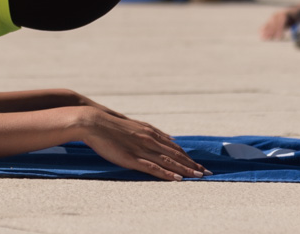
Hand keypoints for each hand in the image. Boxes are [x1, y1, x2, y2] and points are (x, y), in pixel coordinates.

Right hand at [77, 107, 209, 180]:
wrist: (92, 121)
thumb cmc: (108, 123)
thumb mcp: (131, 124)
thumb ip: (147, 131)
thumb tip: (163, 136)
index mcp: (149, 132)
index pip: (173, 146)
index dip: (187, 156)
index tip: (199, 164)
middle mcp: (149, 139)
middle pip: (176, 154)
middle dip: (192, 164)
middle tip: (207, 172)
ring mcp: (142, 148)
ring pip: (169, 160)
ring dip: (185, 169)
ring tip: (198, 177)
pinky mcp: (132, 157)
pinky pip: (153, 167)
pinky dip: (167, 173)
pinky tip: (177, 179)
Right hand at [259, 5, 299, 40]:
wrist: (293, 12)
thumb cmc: (296, 18)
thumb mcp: (298, 21)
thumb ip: (296, 26)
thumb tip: (295, 32)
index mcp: (285, 14)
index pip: (281, 22)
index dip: (279, 30)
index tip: (279, 37)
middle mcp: (277, 14)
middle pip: (273, 23)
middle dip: (271, 32)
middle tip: (269, 39)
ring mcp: (273, 17)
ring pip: (269, 24)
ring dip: (266, 32)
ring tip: (263, 38)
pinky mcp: (270, 20)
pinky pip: (266, 25)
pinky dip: (263, 29)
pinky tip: (259, 33)